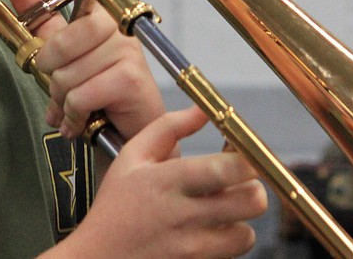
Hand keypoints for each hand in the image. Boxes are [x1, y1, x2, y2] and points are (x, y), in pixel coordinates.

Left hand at [6, 0, 163, 140]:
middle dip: (52, 67)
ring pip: (68, 68)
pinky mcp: (133, 78)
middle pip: (68, 34)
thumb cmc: (96, 99)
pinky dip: (73, 113)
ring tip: (73, 110)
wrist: (127, 146)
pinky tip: (81, 123)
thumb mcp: (62, 58)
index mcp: (100, 16)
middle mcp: (118, 26)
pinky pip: (81, 91)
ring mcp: (128, 50)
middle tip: (57, 89)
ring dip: (62, 97)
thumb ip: (43, 23)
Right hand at [44, 107, 267, 258]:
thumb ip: (169, 126)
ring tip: (224, 207)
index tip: (242, 152)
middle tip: (238, 181)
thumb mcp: (132, 156)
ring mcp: (192, 246)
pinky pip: (233, 252)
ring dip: (242, 218)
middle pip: (251, 201)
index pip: (227, 169)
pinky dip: (230, 239)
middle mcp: (183, 215)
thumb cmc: (115, 204)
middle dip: (253, 187)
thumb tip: (202, 110)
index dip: (247, 158)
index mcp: (168, 180)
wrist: (99, 256)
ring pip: (248, 232)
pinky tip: (212, 227)